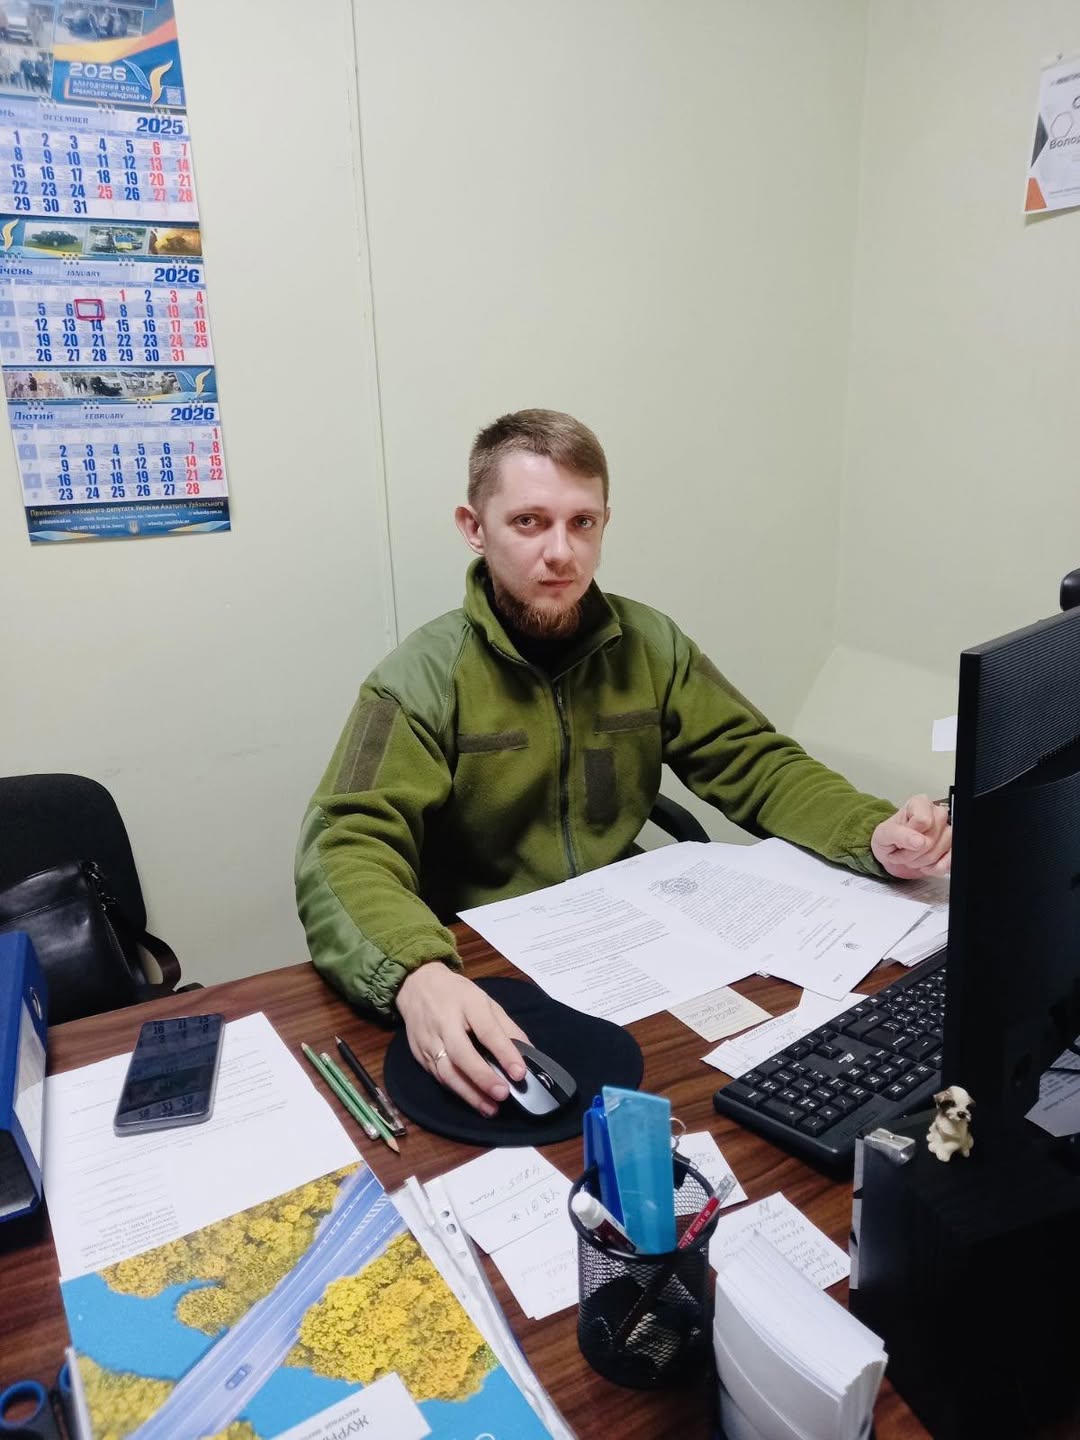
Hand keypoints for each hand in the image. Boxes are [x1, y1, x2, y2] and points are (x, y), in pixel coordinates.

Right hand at [396, 963, 529, 1115]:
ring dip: (469, 1093)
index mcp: (467, 1003)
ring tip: (490, 1108)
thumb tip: (528, 1053)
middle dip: (482, 1077)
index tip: (519, 1073)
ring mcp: (429, 1040)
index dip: (504, 1052)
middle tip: (503, 1094)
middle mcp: (445, 1022)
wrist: (416, 985)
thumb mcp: (485, 1001)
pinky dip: (456, 1091)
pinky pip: (438, 1076)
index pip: (487, 1030)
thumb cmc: (457, 994)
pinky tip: (473, 1100)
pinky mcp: (419, 1054)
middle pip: (462, 1054)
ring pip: (446, 1071)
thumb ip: (507, 1027)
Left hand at [871, 793, 951, 879]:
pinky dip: (934, 868)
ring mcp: (948, 830)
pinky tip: (924, 865)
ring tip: (911, 856)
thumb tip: (919, 842)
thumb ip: (900, 835)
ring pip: (940, 851)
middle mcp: (937, 814)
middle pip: (930, 839)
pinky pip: (949, 862)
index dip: (909, 835)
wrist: (892, 852)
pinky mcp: (952, 847)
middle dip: (913, 852)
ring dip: (921, 861)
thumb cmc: (889, 838)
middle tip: (902, 850)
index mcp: (920, 804)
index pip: (923, 821)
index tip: (899, 838)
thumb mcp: (884, 834)